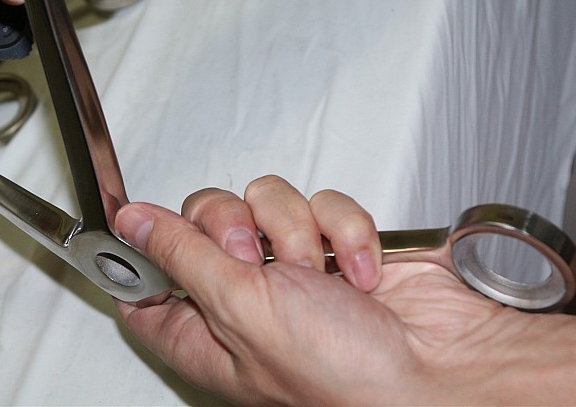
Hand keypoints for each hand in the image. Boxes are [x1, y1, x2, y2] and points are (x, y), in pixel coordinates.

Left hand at [113, 176, 560, 404]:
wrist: (444, 366)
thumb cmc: (345, 375)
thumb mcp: (240, 310)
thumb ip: (181, 255)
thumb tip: (131, 223)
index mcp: (203, 332)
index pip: (144, 281)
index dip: (140, 247)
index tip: (140, 220)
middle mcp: (243, 299)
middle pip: (201, 220)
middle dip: (230, 224)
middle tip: (255, 257)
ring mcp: (293, 269)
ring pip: (264, 200)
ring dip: (296, 231)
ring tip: (319, 273)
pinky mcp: (337, 243)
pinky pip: (322, 202)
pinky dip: (346, 232)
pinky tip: (359, 272)